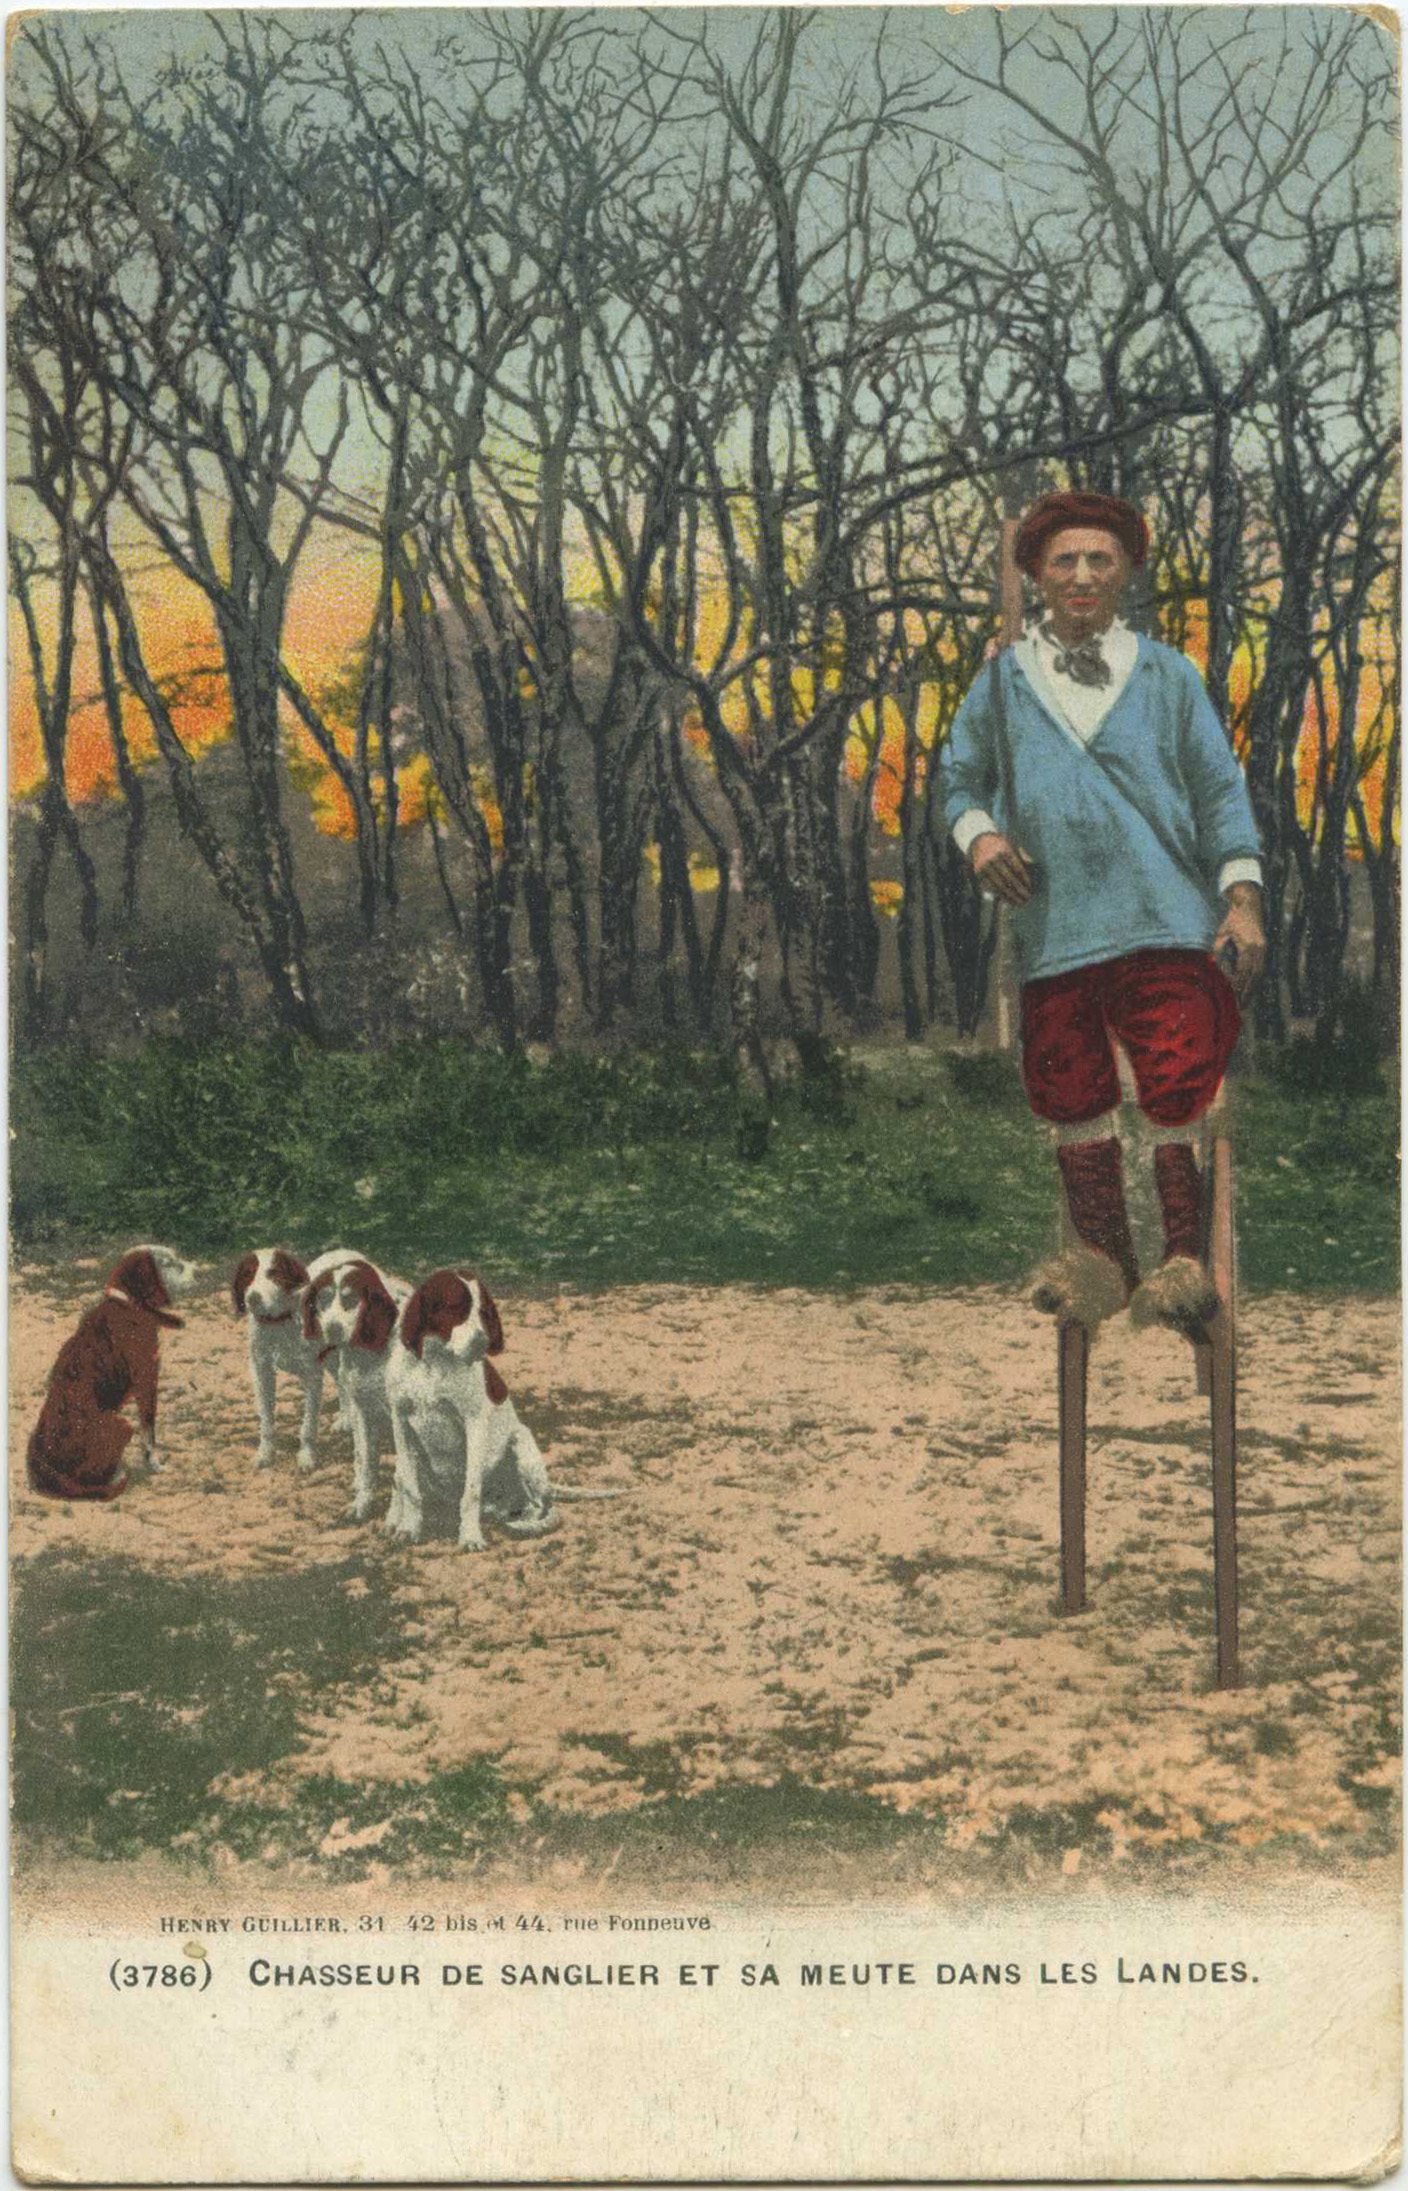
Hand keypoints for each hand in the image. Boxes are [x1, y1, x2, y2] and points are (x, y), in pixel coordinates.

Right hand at [971, 831, 1036, 906]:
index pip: (1017, 868)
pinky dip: (1001, 896)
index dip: (1025, 879)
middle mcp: (993, 859)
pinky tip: (1009, 901)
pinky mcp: (978, 875)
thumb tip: (1034, 868)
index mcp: (1004, 850)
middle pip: (1009, 878)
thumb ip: (1023, 857)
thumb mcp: (1012, 846)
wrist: (980, 842)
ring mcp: (984, 867)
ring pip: (999, 885)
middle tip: (1028, 897)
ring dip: (1011, 896)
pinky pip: (991, 888)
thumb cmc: (1002, 846)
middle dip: (1019, 889)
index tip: (1031, 887)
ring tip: (1020, 902)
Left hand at [1213, 883, 1264, 1000]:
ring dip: (1251, 988)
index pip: (1244, 971)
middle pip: (1254, 976)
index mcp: (1250, 945)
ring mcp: (1263, 948)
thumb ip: (1215, 947)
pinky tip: (1247, 989)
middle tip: (1239, 1008)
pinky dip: (1253, 979)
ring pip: (1258, 973)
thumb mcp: (1221, 929)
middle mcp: (1260, 948)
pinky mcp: (1262, 947)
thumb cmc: (1231, 913)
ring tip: (1244, 1004)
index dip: (1238, 985)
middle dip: (1247, 992)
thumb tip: (1209, 964)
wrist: (1247, 898)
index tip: (1232, 998)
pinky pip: (1258, 967)